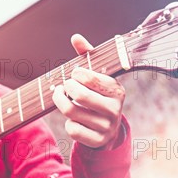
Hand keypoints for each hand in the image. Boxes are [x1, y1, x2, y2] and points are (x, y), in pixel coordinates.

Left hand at [52, 34, 125, 148]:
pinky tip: (72, 118)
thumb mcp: (96, 75)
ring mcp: (106, 127)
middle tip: (64, 86)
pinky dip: (67, 122)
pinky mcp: (97, 141)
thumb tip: (75, 37)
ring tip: (60, 97)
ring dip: (61, 103)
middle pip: (79, 96)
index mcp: (117, 90)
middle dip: (66, 88)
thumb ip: (87, 55)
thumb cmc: (98, 95)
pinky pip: (72, 130)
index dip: (76, 74)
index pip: (90, 78)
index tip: (74, 74)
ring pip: (72, 112)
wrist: (108, 129)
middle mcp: (115, 109)